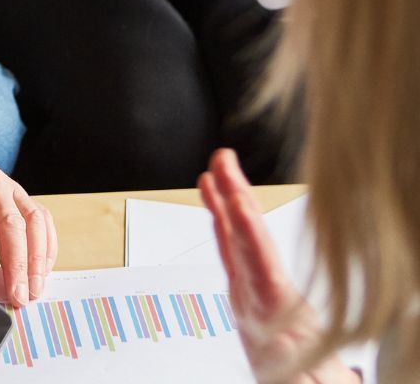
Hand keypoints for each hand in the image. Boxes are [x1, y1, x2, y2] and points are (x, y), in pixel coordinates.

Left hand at [0, 158, 56, 307]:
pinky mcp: (21, 192)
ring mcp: (9, 184)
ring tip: (34, 290)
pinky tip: (41, 271)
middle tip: (19, 298)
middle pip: (12, 224)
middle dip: (18, 266)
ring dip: (37, 259)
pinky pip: (42, 217)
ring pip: (34, 220)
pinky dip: (46, 245)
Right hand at [198, 150, 358, 383]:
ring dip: (228, 197)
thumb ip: (291, 371)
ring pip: (241, 235)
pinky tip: (212, 193)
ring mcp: (257, 287)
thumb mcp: (302, 383)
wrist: (310, 382)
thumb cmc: (307, 379)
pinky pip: (231, 247)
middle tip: (224, 160)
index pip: (264, 267)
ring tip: (216, 164)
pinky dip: (221, 218)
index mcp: (282, 317)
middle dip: (237, 197)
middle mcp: (269, 293)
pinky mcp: (246, 288)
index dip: (250, 233)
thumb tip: (276, 341)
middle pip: (253, 238)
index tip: (238, 203)